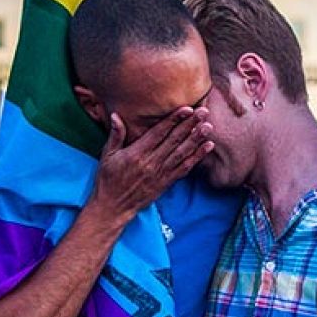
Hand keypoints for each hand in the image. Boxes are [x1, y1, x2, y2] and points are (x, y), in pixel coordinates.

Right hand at [88, 108, 212, 222]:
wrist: (113, 207)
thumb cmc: (108, 179)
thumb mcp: (107, 155)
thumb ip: (115, 135)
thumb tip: (116, 115)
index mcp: (137, 153)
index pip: (159, 133)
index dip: (174, 120)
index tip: (187, 109)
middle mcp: (151, 162)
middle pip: (174, 140)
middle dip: (190, 125)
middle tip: (203, 111)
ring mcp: (161, 173)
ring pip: (182, 153)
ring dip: (196, 139)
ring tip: (208, 126)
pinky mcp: (166, 182)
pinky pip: (185, 168)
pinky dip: (197, 157)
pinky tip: (207, 147)